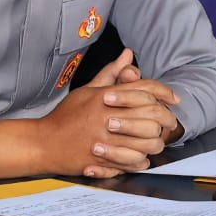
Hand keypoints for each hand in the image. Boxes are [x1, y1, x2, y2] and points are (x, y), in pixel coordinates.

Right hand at [0, 49, 179, 178]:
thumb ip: (112, 73)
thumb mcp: (89, 90)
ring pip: (146, 141)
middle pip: (151, 115)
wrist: (43, 143)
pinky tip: (143, 157)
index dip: (164, 92)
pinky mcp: (101, 160)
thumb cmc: (66, 116)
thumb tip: (128, 54)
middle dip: (167, 118)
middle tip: (170, 122)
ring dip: (156, 142)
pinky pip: (131, 162)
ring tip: (157, 141)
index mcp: (106, 98)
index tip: (173, 98)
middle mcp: (107, 117)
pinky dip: (141, 160)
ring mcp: (105, 141)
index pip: (144, 90)